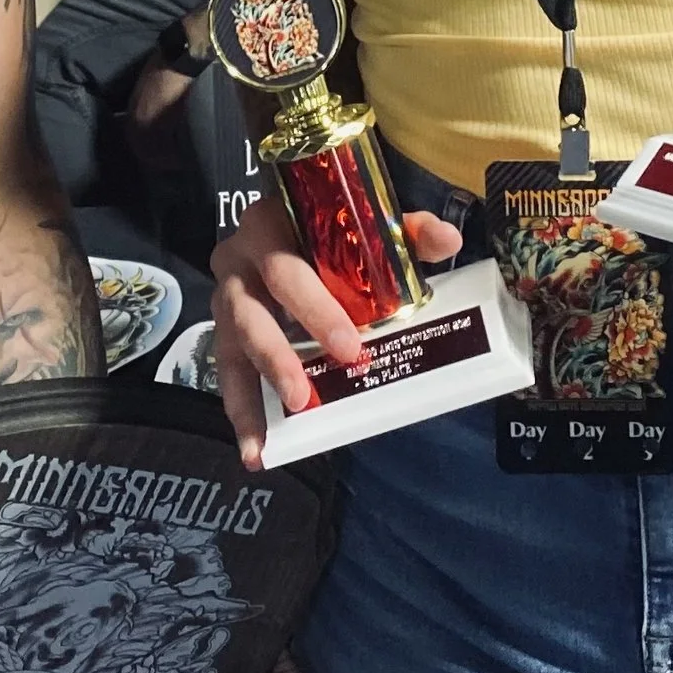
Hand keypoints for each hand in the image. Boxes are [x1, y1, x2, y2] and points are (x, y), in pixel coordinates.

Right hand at [209, 193, 461, 469]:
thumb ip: (406, 231)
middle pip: (251, 311)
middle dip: (280, 356)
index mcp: (268, 226)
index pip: (285, 268)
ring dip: (252, 394)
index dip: (315, 309)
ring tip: (272, 434)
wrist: (289, 221)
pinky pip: (227, 374)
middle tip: (307, 396)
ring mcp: (225, 299)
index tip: (349, 347)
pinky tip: (257, 450)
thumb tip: (448, 240)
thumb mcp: (365, 222)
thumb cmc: (330, 229)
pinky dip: (242, 413)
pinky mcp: (223, 332)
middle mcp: (236, 261)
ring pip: (231, 348)